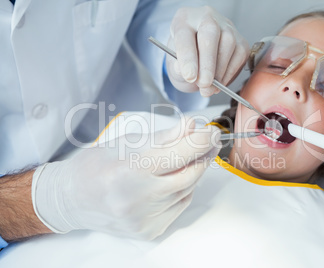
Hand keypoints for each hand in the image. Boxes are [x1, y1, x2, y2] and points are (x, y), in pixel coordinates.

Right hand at [32, 120, 220, 239]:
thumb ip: (164, 136)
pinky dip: (183, 190)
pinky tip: (175, 179)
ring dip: (194, 171)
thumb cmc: (95, 166)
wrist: (72, 199)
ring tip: (190, 156)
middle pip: (189, 175)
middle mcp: (136, 200)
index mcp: (128, 171)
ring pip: (186, 191)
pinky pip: (178, 206)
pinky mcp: (148, 231)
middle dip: (203, 155)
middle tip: (208, 141)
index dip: (200, 140)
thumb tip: (192, 126)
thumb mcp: (127, 142)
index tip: (212, 130)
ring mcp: (143, 219)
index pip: (178, 154)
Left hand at [167, 6, 248, 96]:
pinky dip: (229, 73)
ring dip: (219, 71)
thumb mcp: (175, 61)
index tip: (189, 76)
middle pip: (210, 35)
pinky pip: (239, 56)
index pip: (185, 35)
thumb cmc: (186, 55)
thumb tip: (190, 75)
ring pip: (228, 44)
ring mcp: (226, 27)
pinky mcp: (240, 40)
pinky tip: (219, 83)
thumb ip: (179, 68)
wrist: (199, 51)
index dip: (187, 57)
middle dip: (207, 63)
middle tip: (204, 84)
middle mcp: (206, 18)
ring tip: (208, 89)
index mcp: (184, 19)